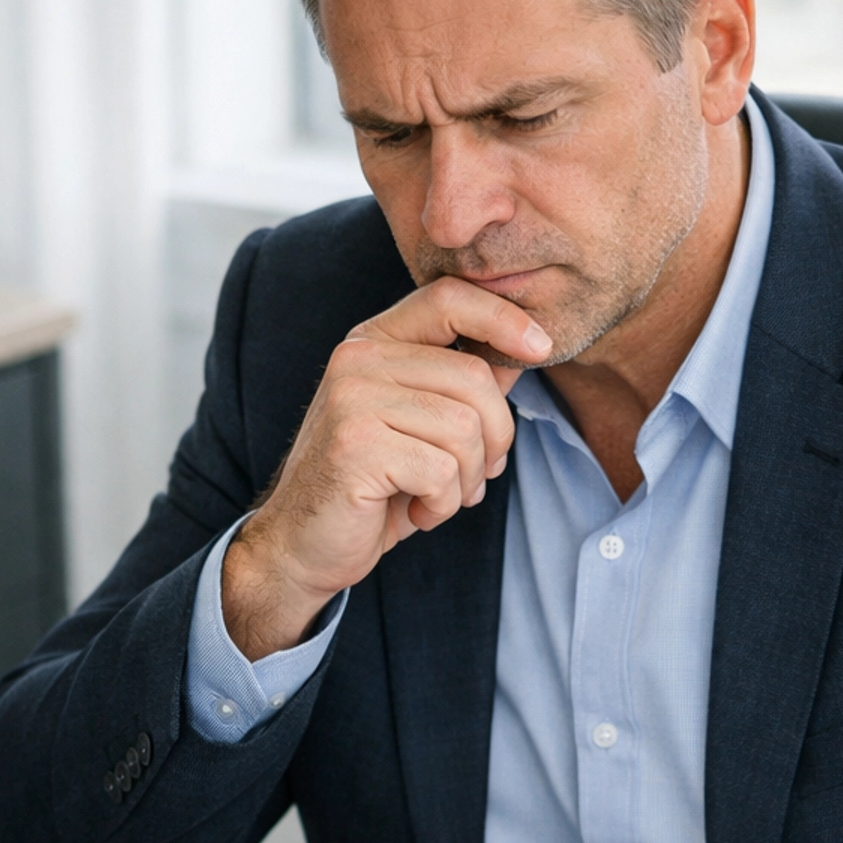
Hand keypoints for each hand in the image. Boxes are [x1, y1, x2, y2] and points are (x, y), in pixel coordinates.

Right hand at [222, 279, 551, 660]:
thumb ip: (463, 387)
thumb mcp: (422, 427)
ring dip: (466, 480)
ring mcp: (351, 399)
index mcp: (373, 342)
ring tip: (436, 497)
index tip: (540, 348)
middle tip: (474, 476)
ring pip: (464, 429)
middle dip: (495, 439)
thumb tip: (522, 352)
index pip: (449, 298)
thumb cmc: (370, 487)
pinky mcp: (355, 446)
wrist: (302, 545)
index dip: (503, 318)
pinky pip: (441, 470)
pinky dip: (443, 504)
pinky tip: (416, 512)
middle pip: (474, 378)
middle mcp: (357, 359)